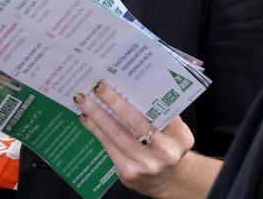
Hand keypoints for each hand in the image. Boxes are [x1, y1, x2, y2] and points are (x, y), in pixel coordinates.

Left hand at [76, 81, 196, 197]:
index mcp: (179, 137)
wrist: (168, 180)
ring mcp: (145, 165)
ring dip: (97, 115)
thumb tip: (134, 86)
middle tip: (96, 86)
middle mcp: (164, 153)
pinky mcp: (128, 173)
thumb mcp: (176, 130)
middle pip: (133, 122)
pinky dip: (96, 130)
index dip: (136, 96)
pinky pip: (108, 147)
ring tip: (83, 100)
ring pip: (116, 135)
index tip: (117, 82)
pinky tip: (87, 119)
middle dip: (113, 102)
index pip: (156, 112)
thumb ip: (162, 112)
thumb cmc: (169, 146)